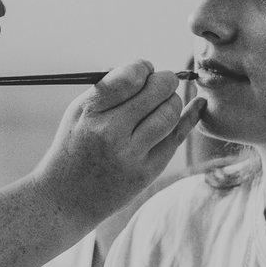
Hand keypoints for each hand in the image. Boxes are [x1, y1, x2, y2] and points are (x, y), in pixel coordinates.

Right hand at [30, 61, 202, 222]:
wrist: (66, 198)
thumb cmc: (74, 148)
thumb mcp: (78, 113)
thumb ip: (108, 89)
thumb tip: (147, 70)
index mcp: (90, 112)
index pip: (129, 77)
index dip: (143, 68)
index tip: (145, 71)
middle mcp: (110, 132)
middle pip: (155, 92)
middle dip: (165, 80)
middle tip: (164, 81)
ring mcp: (131, 154)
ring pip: (170, 113)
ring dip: (174, 100)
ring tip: (166, 100)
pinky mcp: (147, 172)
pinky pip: (176, 138)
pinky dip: (190, 117)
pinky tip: (199, 104)